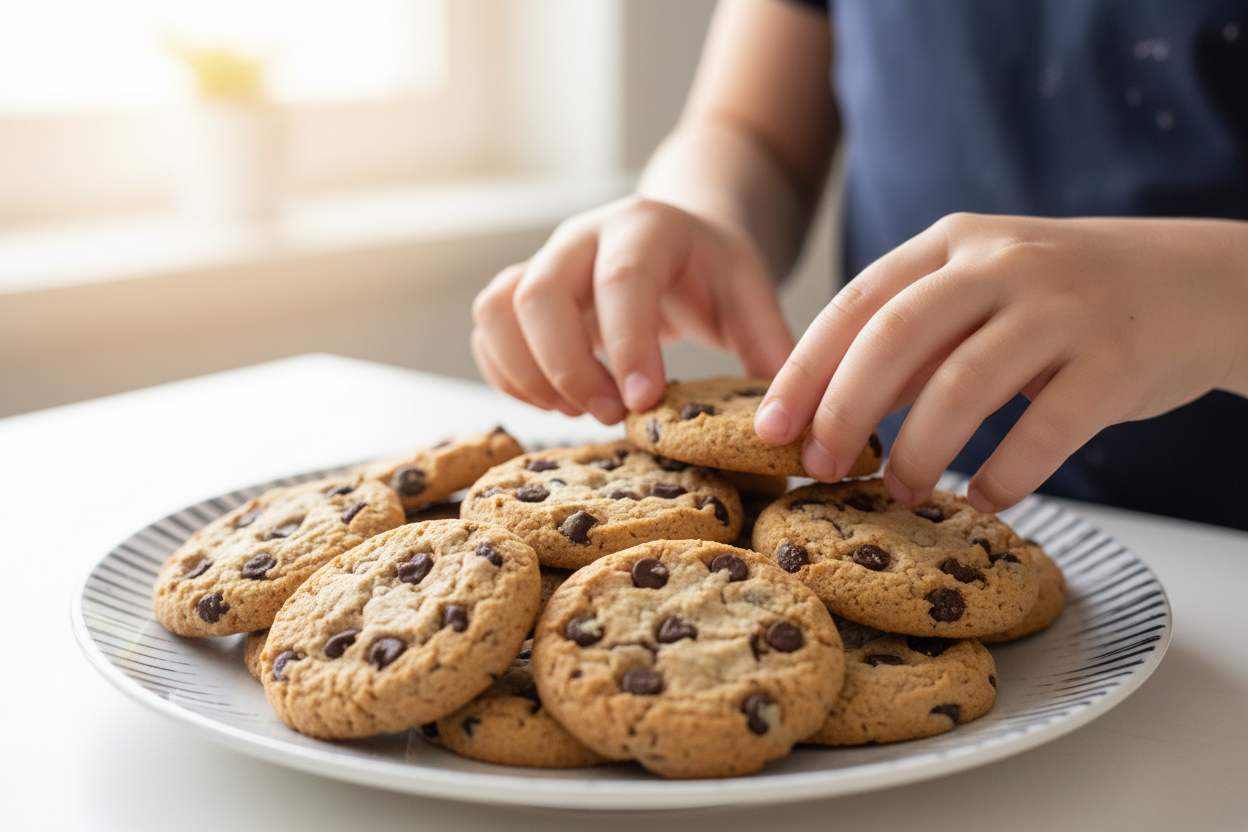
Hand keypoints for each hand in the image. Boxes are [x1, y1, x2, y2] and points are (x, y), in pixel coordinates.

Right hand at [471, 196, 794, 422]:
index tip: (641, 402)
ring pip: (500, 308)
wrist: (679, 236)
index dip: (626, 344)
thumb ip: (768, 349)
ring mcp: (544, 260)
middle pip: (542, 293)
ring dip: (528, 373)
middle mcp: (583, 236)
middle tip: (609, 415)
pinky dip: (506, 374)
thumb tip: (780, 422)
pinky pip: (488, 327)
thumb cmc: (715, 271)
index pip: (623, 279)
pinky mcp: (521, 289)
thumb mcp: (752, 296)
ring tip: (577, 410)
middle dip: (567, 367)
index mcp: (647, 227)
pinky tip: (552, 403)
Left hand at [755, 212, 1247, 512]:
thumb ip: (914, 336)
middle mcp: (1002, 262)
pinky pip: (1045, 431)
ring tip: (901, 491)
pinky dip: (1006, 475)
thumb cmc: (1066, 298)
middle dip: (844, 411)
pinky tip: (985, 498)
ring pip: (963, 387)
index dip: (805, 368)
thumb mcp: (983, 288)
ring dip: (920, 451)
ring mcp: (1062, 307)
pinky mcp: (1116, 359)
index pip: (857, 302)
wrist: (1200, 282)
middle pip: (895, 338)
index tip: (769, 426)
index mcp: (954, 240)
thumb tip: (827, 409)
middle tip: (823, 467)